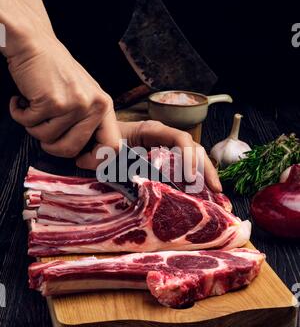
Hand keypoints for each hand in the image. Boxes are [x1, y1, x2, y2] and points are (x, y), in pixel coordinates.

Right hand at [8, 33, 120, 156]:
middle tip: (43, 130)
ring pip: (47, 139)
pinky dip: (19, 114)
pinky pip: (30, 125)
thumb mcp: (83, 96)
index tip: (79, 159)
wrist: (34, 43)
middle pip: (71, 149)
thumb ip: (88, 123)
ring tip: (35, 105)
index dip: (95, 160)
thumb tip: (88, 157)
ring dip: (33, 126)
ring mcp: (74, 104)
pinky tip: (23, 99)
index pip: (112, 147)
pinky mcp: (52, 102)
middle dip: (51, 146)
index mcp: (104, 106)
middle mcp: (93, 106)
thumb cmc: (55, 72)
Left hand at [77, 120, 221, 192]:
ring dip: (204, 176)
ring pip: (192, 159)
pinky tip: (199, 196)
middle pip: (193, 149)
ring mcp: (165, 150)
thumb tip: (109, 172)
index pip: (179, 138)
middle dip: (206, 168)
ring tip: (215, 195)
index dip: (188, 156)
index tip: (191, 177)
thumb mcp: (104, 147)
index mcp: (152, 130)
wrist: (94, 140)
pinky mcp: (163, 162)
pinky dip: (193, 182)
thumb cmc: (102, 139)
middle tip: (216, 190)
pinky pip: (183, 169)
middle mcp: (164, 138)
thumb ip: (104, 158)